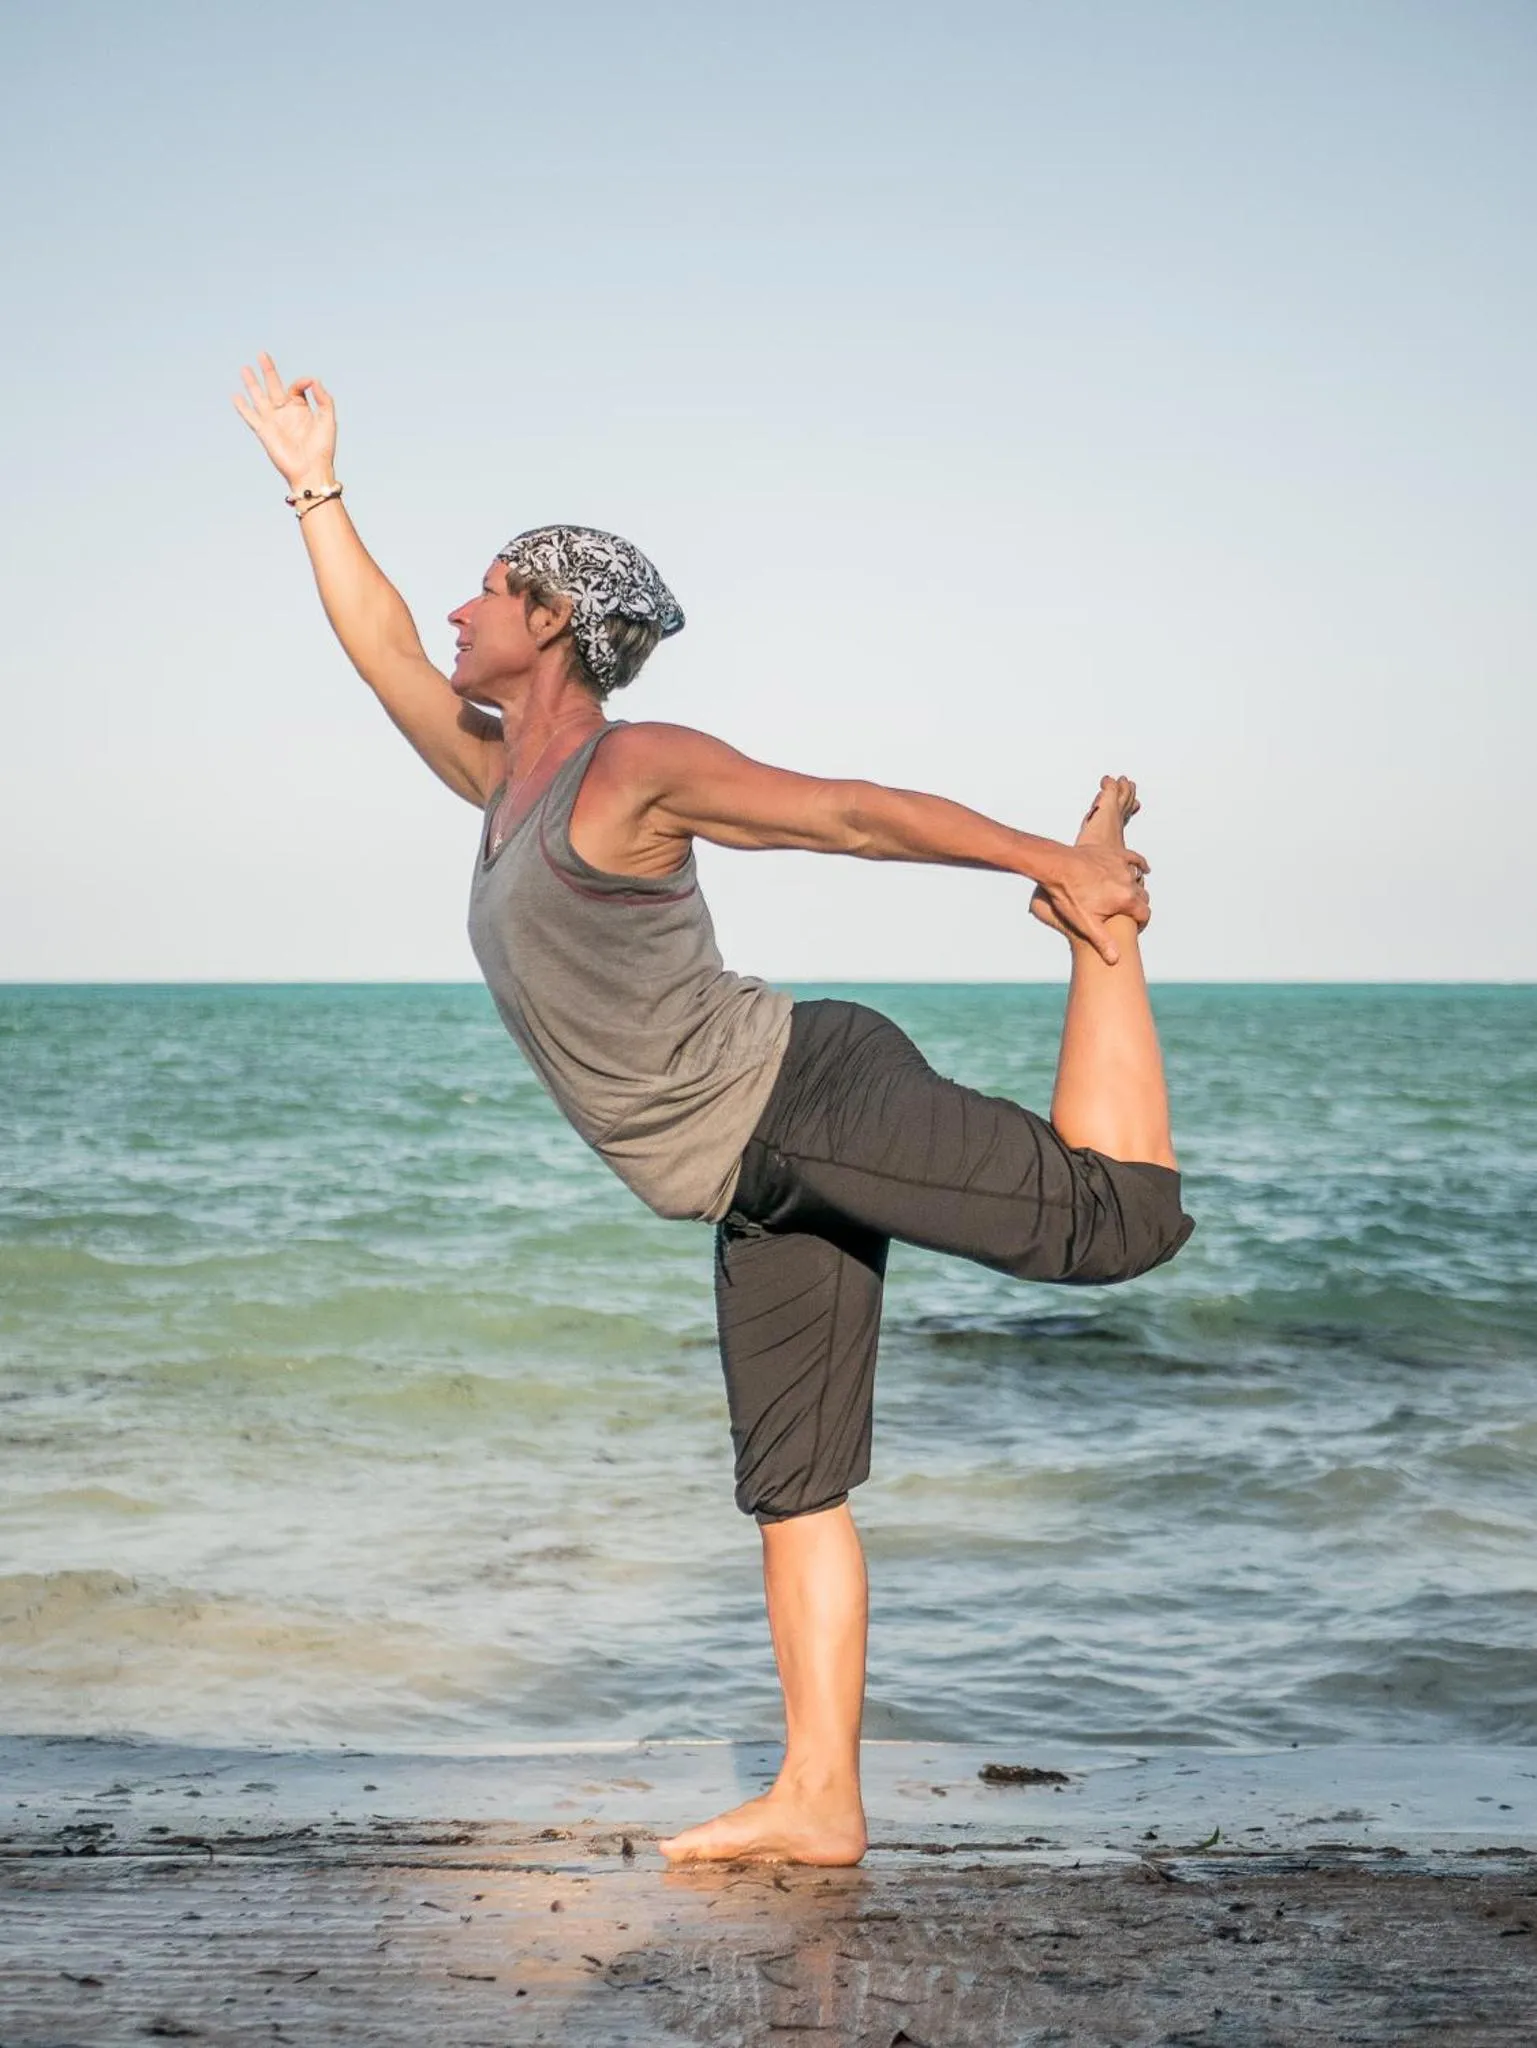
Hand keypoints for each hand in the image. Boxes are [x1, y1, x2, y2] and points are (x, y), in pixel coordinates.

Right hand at [232, 351, 335, 488]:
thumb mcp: (328, 419)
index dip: (301, 382)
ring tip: (245, 368)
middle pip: (274, 386)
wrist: (311, 470)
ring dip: (252, 383)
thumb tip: (313, 379)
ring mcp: (273, 421)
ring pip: (259, 397)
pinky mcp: (263, 431)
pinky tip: (235, 396)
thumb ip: (323, 398)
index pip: (296, 387)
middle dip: (268, 370)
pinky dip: (242, 407)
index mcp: (301, 409)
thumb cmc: (322, 448)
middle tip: (262, 354)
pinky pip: (250, 417)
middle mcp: (285, 413)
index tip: (309, 383)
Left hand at [1033, 840, 1150, 962]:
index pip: (1144, 914)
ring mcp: (1122, 866)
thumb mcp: (1085, 923)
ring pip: (1138, 879)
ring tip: (1128, 896)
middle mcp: (1128, 881)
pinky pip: (1134, 859)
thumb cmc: (1068, 896)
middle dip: (1137, 906)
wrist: (1056, 866)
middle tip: (1127, 914)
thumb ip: (1102, 941)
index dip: (1141, 923)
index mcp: (1125, 899)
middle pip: (1143, 897)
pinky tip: (1142, 870)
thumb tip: (1116, 960)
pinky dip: (1139, 865)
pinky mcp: (1114, 854)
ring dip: (1136, 888)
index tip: (1134, 928)